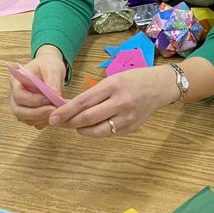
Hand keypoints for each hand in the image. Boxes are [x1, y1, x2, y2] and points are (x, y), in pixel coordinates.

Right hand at [9, 46, 65, 127]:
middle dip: (36, 114)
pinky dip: (43, 121)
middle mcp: (14, 94)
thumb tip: (55, 95)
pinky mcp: (27, 112)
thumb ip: (52, 81)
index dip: (33, 100)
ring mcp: (19, 105)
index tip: (49, 99)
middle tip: (54, 111)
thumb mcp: (52, 68)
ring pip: (25, 119)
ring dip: (41, 118)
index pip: (18, 95)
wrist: (49, 68)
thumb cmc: (48, 65)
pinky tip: (54, 114)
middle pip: (18, 110)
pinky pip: (33, 122)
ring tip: (57, 111)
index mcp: (16, 81)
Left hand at [49, 65, 176, 136]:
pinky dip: (95, 131)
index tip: (53, 117)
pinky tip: (90, 126)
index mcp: (113, 86)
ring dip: (81, 130)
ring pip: (97, 131)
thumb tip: (71, 107)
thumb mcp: (113, 78)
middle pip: (88, 118)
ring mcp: (127, 118)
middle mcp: (120, 103)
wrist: (160, 87)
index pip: (84, 102)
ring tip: (73, 125)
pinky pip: (108, 133)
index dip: (66, 111)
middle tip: (57, 123)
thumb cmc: (133, 79)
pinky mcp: (131, 128)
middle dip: (69, 122)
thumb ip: (94, 93)